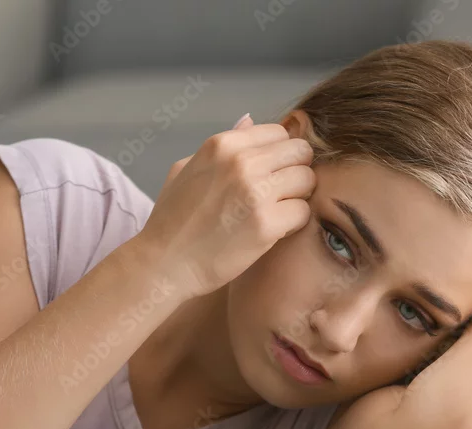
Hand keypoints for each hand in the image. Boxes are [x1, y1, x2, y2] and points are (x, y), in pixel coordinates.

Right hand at [134, 114, 315, 298]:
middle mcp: (241, 162)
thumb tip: (249, 121)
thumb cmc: (171, 220)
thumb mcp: (186, 168)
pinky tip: (274, 231)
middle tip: (280, 194)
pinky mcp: (266, 225)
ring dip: (297, 197)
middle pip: (300, 152)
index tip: (272, 174)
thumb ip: (222, 147)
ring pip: (307, 180)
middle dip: (295, 172)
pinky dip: (293, 223)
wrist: (164, 263)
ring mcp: (255, 193)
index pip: (279, 132)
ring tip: (277, 212)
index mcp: (223, 144)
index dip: (280, 154)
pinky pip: (303, 212)